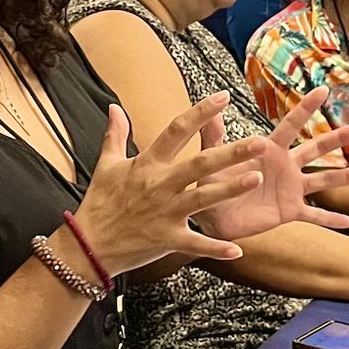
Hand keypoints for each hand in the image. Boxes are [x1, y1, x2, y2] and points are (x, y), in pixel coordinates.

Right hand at [75, 96, 277, 274]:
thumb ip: (115, 134)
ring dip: (230, 190)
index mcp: (147, 164)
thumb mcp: (106, 164)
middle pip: (200, 164)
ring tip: (257, 178)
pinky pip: (195, 244)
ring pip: (203, 199)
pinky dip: (215, 249)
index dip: (200, 113)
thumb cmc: (99, 203)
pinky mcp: (166, 239)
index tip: (223, 97)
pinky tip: (237, 250)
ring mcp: (165, 213)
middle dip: (231, 153)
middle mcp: (160, 185)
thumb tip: (114, 107)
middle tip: (261, 142)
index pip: (176, 131)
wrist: (86, 246)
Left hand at [198, 86, 348, 239]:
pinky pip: (314, 215)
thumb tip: (213, 104)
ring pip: (325, 180)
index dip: (306, 108)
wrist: (211, 214)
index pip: (291, 125)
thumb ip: (213, 133)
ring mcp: (291, 188)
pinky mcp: (289, 211)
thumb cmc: (212, 181)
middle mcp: (286, 166)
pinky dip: (330, 219)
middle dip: (340, 138)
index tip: (323, 90)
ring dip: (348, 177)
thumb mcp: (213, 156)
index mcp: (270, 150)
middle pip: (318, 148)